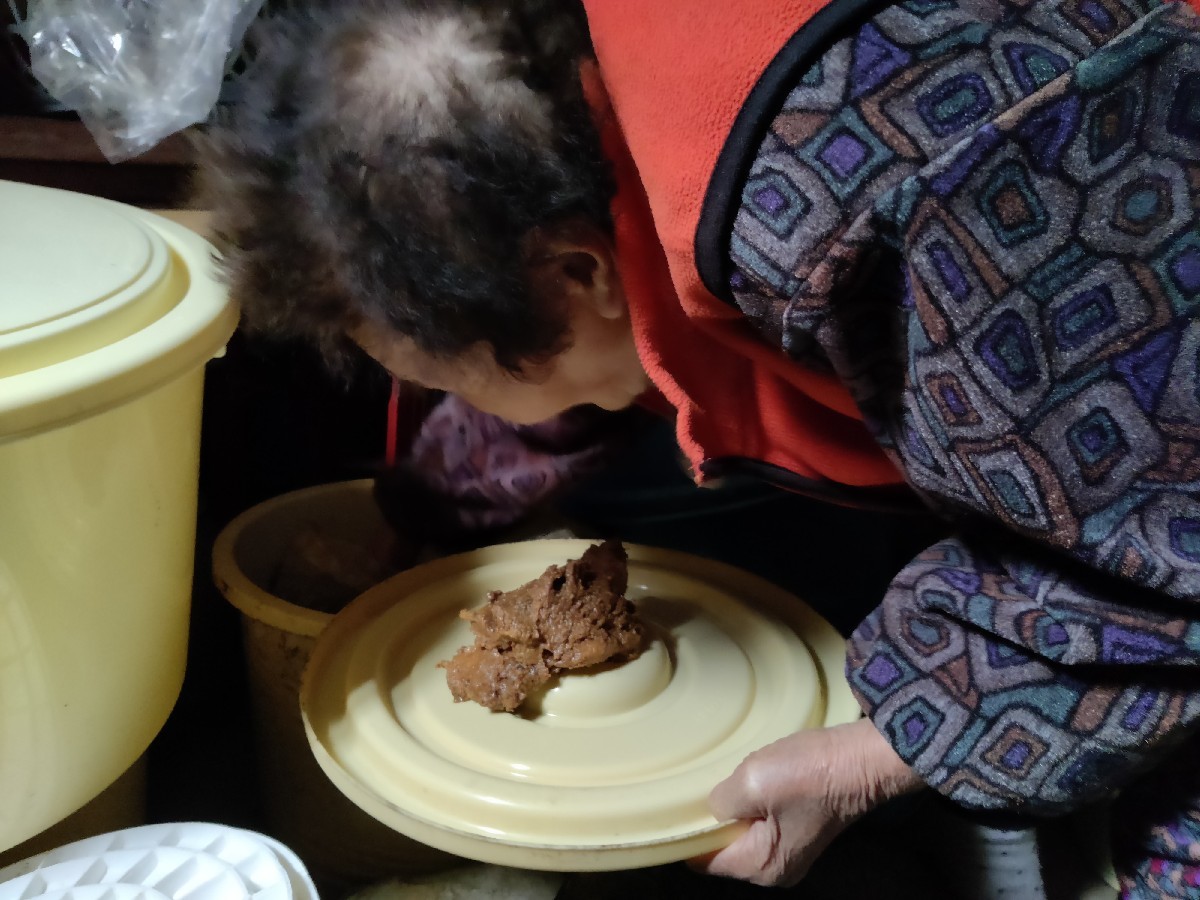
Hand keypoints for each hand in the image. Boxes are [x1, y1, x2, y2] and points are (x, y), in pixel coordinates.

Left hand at [692, 717, 923, 886]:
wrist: (863, 758)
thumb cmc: (810, 773)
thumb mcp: (751, 782)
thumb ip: (718, 802)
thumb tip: (714, 806)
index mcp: (761, 866)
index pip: (704, 860)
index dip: (688, 831)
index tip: (677, 804)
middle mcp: (775, 868)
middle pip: (723, 846)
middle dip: (715, 816)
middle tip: (711, 782)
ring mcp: (791, 849)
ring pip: (742, 828)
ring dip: (737, 803)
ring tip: (739, 776)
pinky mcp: (800, 827)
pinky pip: (761, 817)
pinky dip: (755, 798)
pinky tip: (759, 776)